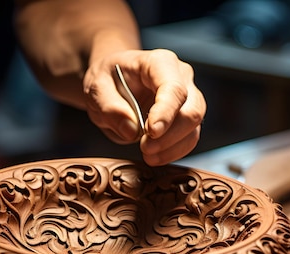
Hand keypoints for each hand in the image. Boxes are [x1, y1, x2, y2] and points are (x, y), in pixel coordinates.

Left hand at [83, 49, 205, 165]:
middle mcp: (181, 76)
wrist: (113, 80)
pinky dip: (174, 152)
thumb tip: (131, 131)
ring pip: (193, 127)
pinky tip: (155, 156)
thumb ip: (109, 107)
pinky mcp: (187, 117)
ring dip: (172, 147)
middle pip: (192, 110)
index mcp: (160, 62)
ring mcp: (188, 97)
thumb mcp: (96, 87)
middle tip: (144, 148)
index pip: (173, 88)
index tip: (151, 133)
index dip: (165, 113)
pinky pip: (190, 138)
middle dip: (169, 135)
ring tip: (147, 155)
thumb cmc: (107, 79)